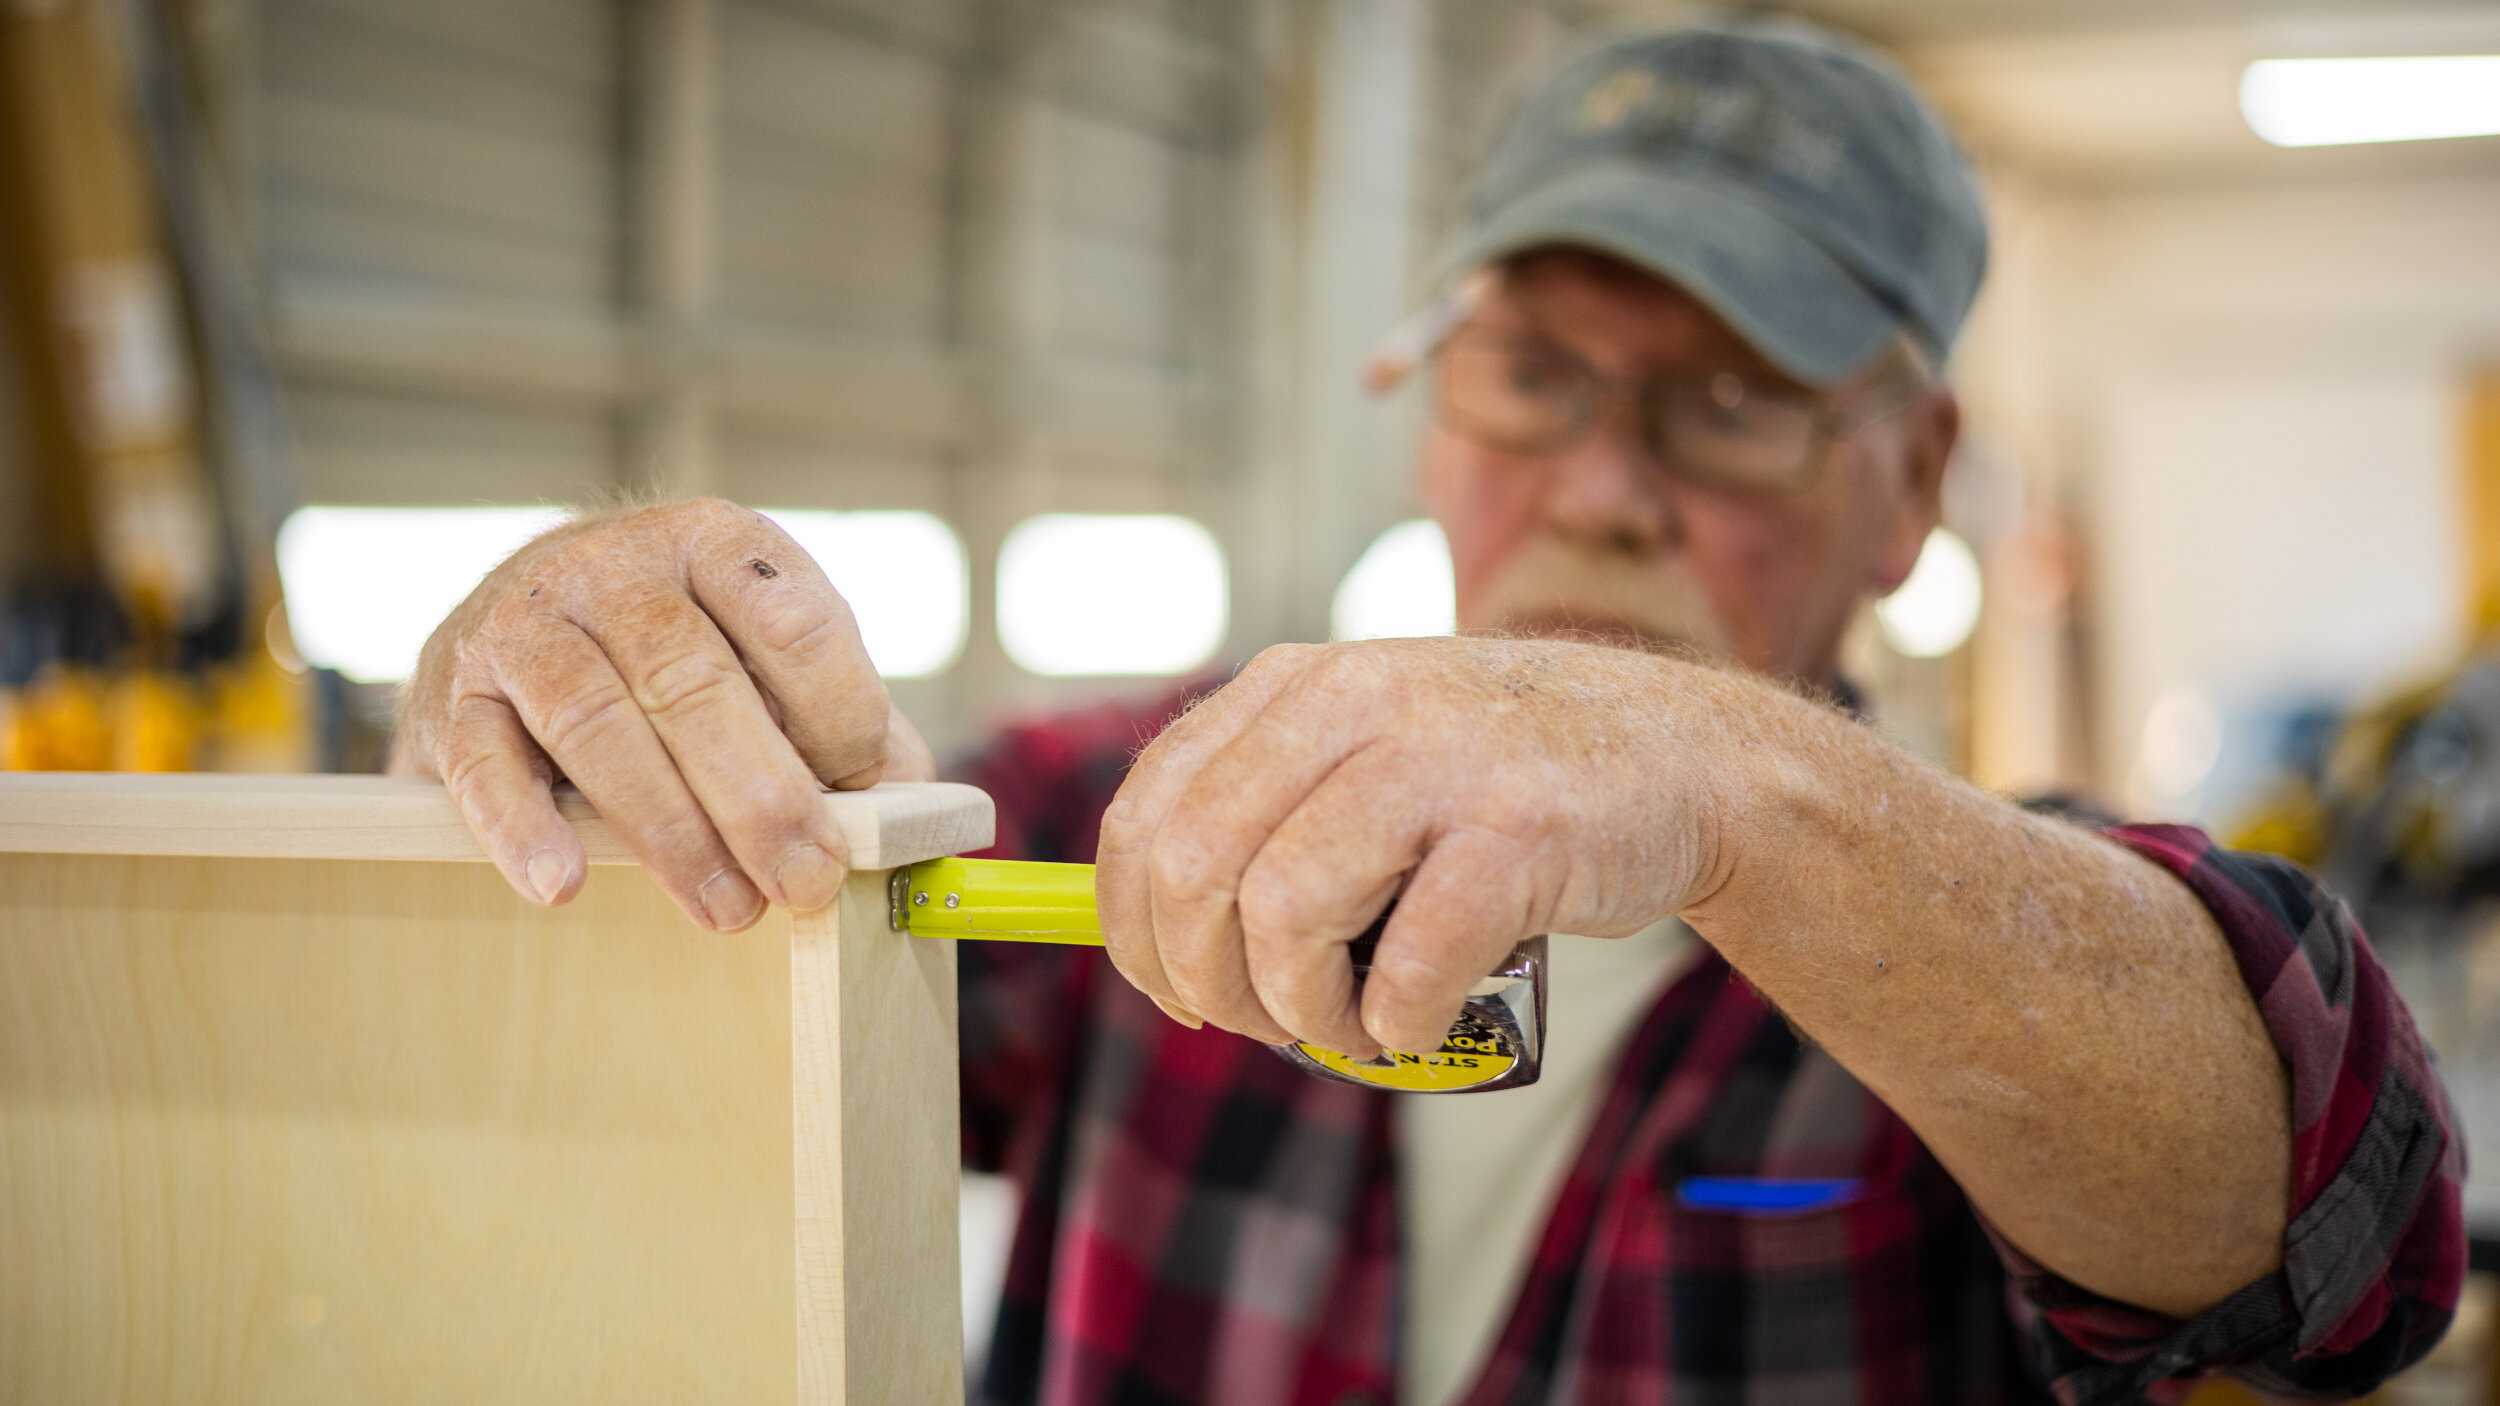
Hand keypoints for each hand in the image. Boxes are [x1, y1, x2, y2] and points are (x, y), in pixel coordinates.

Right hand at [389, 499, 935, 930]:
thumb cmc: (678, 652)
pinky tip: (564, 884)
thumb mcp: (770, 659)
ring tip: (726, 908)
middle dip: (761, 798)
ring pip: (599, 722)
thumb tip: (910, 810)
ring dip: (670, 830)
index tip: (863, 801)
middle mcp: (619, 565)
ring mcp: (528, 620)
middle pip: (695, 682)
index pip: (794, 622)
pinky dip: (524, 827)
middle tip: (805, 882)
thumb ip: (845, 725)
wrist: (524, 612)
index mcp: (719, 543)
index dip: (839, 717)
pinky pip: (485, 761)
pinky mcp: (455, 688)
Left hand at [1095, 637, 1733, 1054]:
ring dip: (1302, 1009)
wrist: (1686, 759)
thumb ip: (1265, 807)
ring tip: (1352, 1023)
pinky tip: (1422, 1018)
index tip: (1174, 990)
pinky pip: (1408, 963)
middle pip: (1195, 870)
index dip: (1135, 929)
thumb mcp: (1367, 747)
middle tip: (1266, 1022)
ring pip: (1280, 914)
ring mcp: (1438, 758)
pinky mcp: (1518, 829)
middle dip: (1209, 983)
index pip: (1146, 814)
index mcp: (1296, 684)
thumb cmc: (1503, 783)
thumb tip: (1146, 931)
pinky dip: (1398, 1021)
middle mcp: (1355, 699)